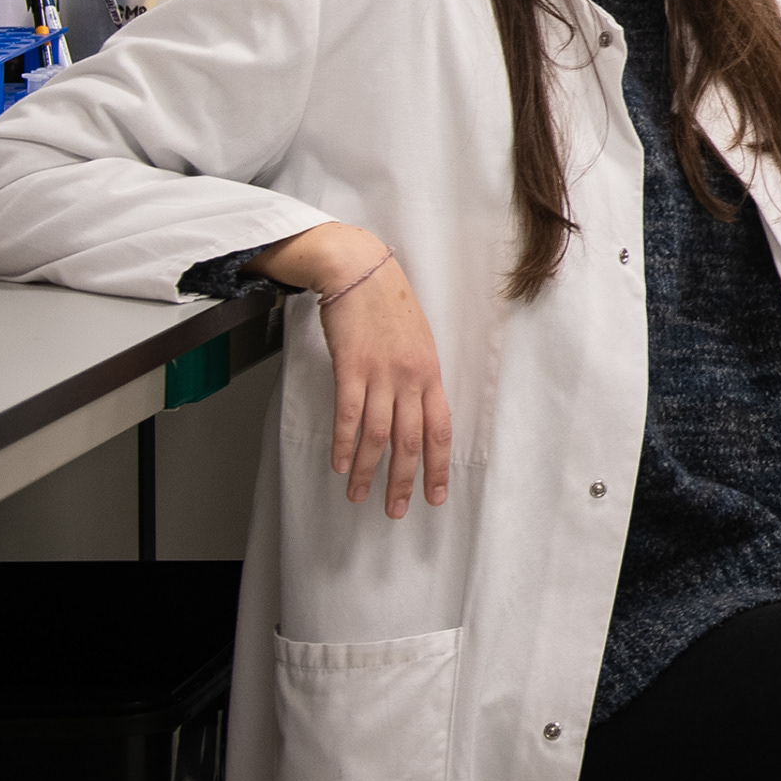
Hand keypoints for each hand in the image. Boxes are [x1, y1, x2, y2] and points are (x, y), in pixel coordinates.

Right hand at [265, 222, 449, 518]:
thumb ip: (419, 378)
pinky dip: (345, 444)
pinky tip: (339, 464)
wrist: (360, 270)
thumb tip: (418, 412)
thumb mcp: (417, 342)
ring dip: (367, 471)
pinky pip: (350, 414)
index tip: (435, 496)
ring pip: (379, 435)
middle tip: (397, 510)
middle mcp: (410, 377)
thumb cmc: (389, 305)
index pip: (441, 429)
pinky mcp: (351, 367)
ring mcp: (381, 373)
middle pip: (412, 440)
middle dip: (405, 480)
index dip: (438, 466)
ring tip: (358, 496)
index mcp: (430, 373)